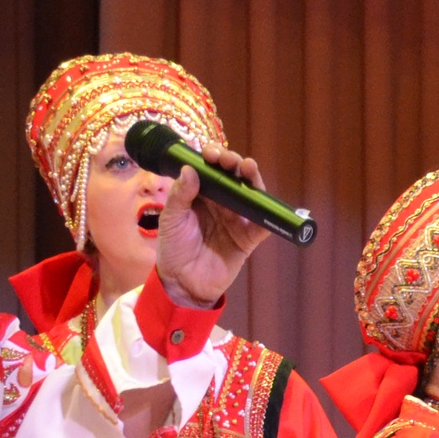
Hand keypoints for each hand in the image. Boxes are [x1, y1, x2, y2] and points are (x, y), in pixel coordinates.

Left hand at [154, 147, 270, 305]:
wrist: (183, 283)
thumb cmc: (173, 249)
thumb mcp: (171, 219)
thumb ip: (180, 195)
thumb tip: (191, 170)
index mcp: (201, 194)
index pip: (211, 169)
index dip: (213, 156)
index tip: (211, 154)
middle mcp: (221, 202)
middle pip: (233, 176)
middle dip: (233, 163)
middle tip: (229, 160)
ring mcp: (237, 219)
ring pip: (250, 194)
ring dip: (252, 180)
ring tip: (248, 168)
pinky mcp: (248, 238)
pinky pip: (262, 225)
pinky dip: (268, 216)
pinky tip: (264, 205)